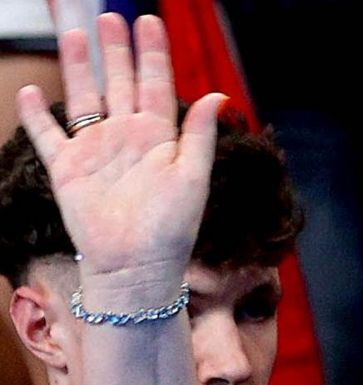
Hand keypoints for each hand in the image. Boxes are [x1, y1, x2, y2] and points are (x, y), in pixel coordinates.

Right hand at [15, 15, 223, 291]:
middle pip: (119, 82)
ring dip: (79, 66)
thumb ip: (199, 135)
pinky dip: (36, 114)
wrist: (137, 266)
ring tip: (74, 34)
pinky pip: (48, 135)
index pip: (156, 85)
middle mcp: (126, 138)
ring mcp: (95, 151)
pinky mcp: (67, 169)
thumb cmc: (172, 228)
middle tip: (110, 17)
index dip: (153, 54)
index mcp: (159, 138)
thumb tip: (218, 95)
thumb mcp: (193, 178)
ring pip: (84, 97)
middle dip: (116, 50)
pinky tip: (30, 90)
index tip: (149, 22)